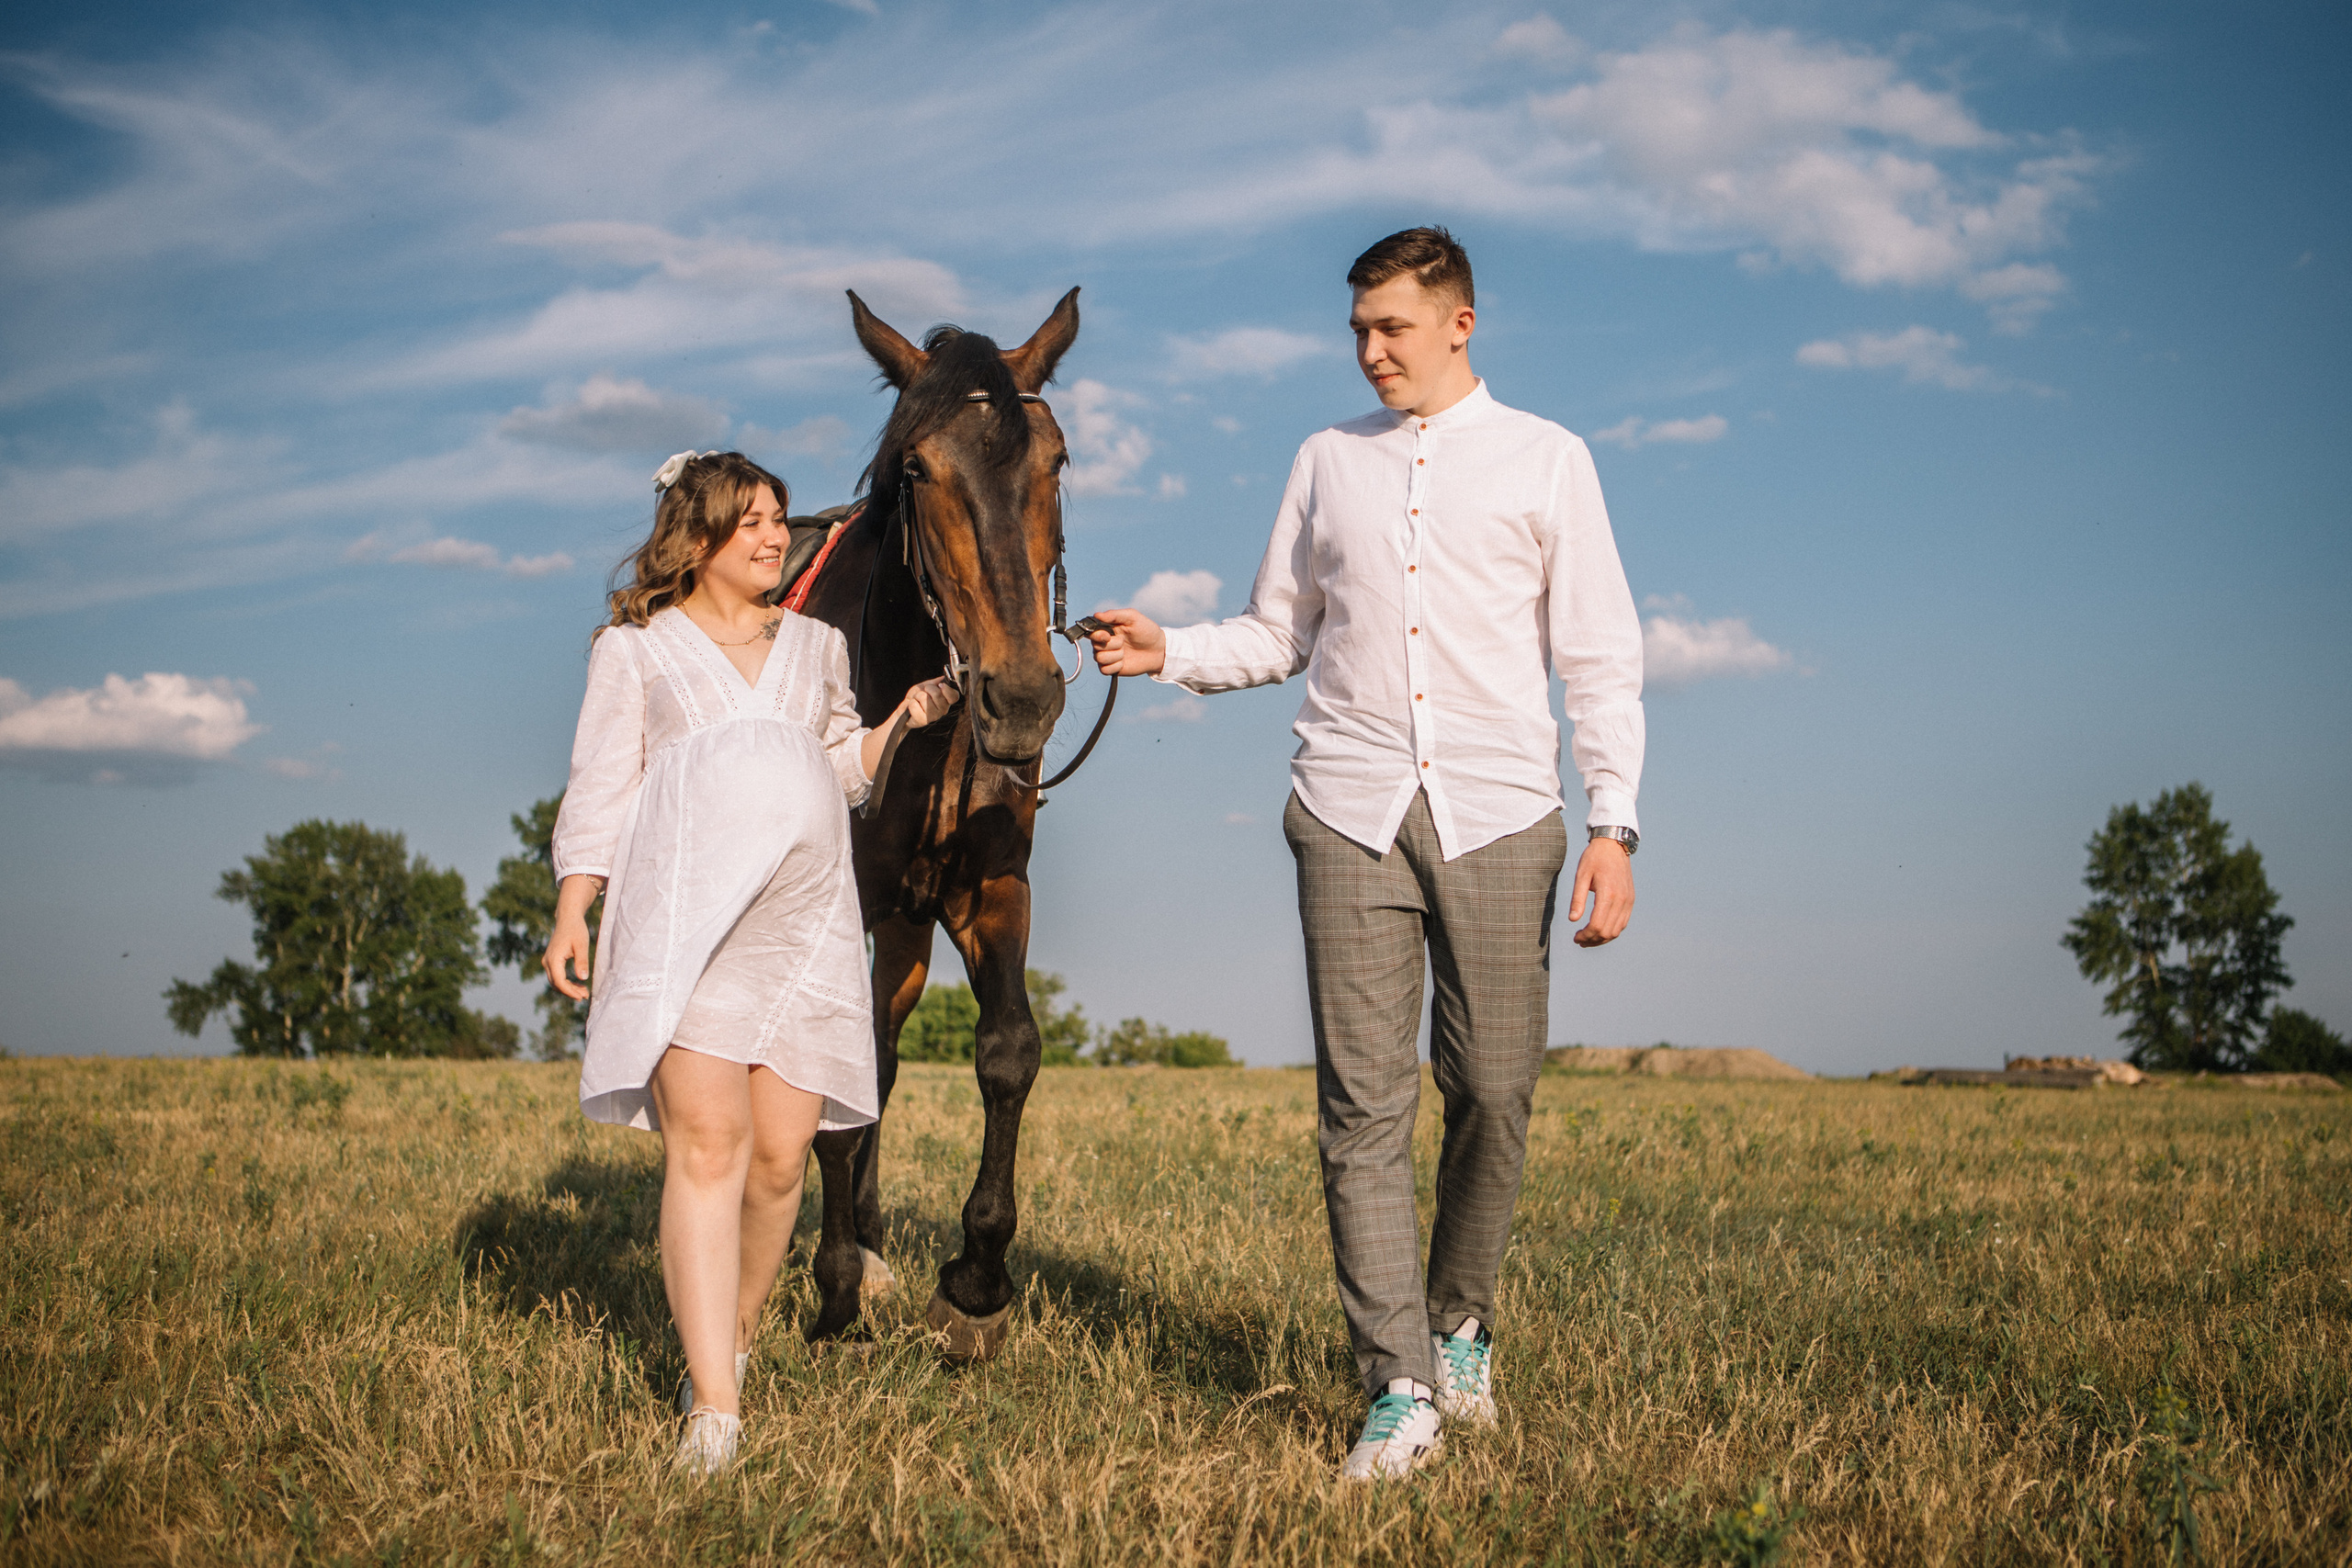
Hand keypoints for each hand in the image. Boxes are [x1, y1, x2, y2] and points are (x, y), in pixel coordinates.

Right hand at [543, 874, 602, 998]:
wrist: (568, 918)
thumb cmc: (576, 930)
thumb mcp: (582, 945)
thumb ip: (582, 961)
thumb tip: (583, 978)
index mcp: (553, 958)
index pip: (559, 981)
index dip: (570, 991)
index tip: (582, 996)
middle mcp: (547, 961)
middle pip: (556, 984)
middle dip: (570, 992)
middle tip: (586, 995)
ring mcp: (548, 961)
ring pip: (555, 982)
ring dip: (568, 989)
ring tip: (584, 992)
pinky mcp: (551, 961)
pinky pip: (557, 976)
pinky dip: (566, 983)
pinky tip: (579, 984)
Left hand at [896, 676, 958, 729]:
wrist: (906, 709)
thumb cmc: (917, 697)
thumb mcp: (926, 686)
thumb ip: (935, 682)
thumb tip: (943, 678)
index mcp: (946, 701)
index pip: (954, 696)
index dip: (947, 690)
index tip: (940, 685)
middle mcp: (942, 710)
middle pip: (937, 694)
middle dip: (927, 689)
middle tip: (924, 692)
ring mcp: (933, 716)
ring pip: (924, 698)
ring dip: (917, 696)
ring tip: (917, 700)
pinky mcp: (922, 721)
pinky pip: (914, 705)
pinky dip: (911, 703)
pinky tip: (912, 707)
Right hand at [1088, 607, 1166, 675]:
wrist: (1158, 650)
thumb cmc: (1146, 631)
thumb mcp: (1132, 617)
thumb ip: (1114, 615)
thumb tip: (1096, 615)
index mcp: (1107, 629)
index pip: (1090, 633)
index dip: (1096, 635)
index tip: (1108, 636)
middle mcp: (1104, 643)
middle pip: (1095, 647)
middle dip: (1111, 645)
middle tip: (1123, 642)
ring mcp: (1108, 656)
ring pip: (1099, 659)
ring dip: (1115, 655)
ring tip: (1125, 652)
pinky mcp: (1112, 668)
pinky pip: (1105, 670)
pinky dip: (1116, 666)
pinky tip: (1124, 661)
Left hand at [1566, 839, 1634, 947]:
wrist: (1613, 845)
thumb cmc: (1594, 858)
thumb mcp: (1581, 876)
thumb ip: (1577, 899)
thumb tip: (1573, 920)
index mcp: (1608, 893)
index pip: (1597, 925)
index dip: (1585, 935)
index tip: (1575, 937)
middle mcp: (1621, 900)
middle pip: (1607, 932)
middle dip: (1592, 940)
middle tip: (1579, 940)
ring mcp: (1628, 901)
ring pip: (1617, 931)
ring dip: (1602, 939)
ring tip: (1588, 939)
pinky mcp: (1631, 900)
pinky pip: (1623, 923)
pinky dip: (1612, 931)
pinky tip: (1599, 931)